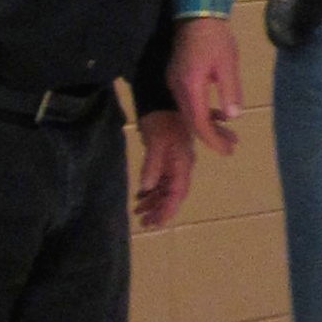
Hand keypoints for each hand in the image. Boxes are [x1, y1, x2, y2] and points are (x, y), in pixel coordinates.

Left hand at [133, 108, 196, 230]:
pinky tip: (140, 196)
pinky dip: (151, 189)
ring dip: (154, 200)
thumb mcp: (156, 142)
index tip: (156, 223)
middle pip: (172, 193)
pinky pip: (161, 178)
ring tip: (139, 212)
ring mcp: (174, 160)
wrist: (161, 98)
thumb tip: (146, 187)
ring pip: (166, 187)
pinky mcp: (166, 155)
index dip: (167, 209)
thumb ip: (152, 165)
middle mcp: (181, 164)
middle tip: (145, 222)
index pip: (177, 193)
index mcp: (182, 163)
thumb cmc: (161, 119)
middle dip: (159, 209)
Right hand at [169, 16, 243, 155]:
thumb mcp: (228, 64)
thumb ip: (230, 90)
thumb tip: (233, 117)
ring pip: (189, 113)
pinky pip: (189, 103)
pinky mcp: (178, 78)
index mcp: (190, 85)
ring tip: (229, 137)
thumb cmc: (215, 37)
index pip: (198, 121)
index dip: (211, 139)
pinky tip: (219, 116)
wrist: (195, 15)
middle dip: (211, 137)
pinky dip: (203, 113)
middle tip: (230, 148)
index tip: (226, 151)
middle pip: (192, 121)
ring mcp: (175, 83)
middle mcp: (177, 87)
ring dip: (208, 126)